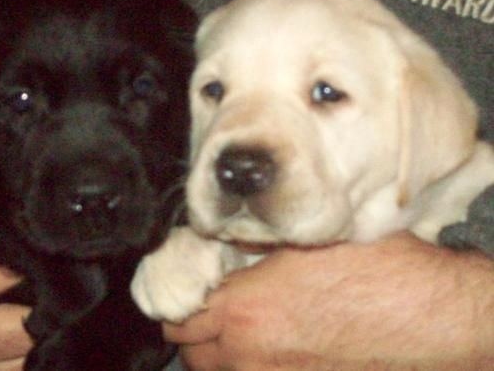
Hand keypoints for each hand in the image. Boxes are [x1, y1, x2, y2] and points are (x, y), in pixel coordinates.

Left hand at [164, 232, 493, 370]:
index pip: (177, 320)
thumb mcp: (302, 244)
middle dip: (194, 331)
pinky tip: (269, 345)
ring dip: (220, 352)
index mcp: (242, 310)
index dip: (176, 305)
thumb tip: (223, 246)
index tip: (187, 291)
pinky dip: (250, 365)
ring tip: (237, 327)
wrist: (426, 313)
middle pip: (192, 355)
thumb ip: (251, 250)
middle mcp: (250, 355)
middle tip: (209, 308)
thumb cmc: (371, 269)